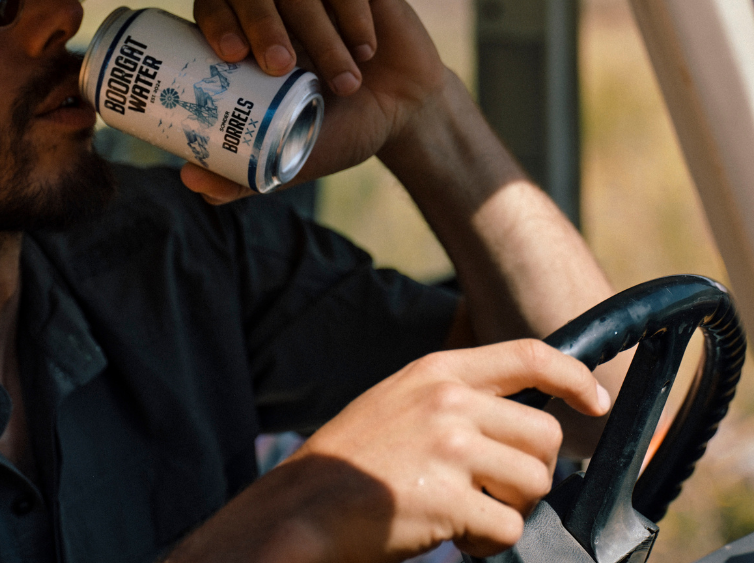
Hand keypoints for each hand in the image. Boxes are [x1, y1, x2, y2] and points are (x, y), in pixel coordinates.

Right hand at [168, 339, 610, 562]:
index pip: (528, 355)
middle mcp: (450, 401)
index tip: (594, 401)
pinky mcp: (449, 498)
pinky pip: (507, 528)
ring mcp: (450, 447)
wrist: (306, 502)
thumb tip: (519, 418)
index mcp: (438, 371)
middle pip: (544, 436)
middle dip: (531, 472)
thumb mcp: (402, 399)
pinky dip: (488, 544)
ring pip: (534, 484)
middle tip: (494, 490)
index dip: (572, 377)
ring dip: (510, 510)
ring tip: (466, 513)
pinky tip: (452, 536)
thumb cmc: (356, 457)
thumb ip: (455, 397)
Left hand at [186, 0, 444, 201]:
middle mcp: (275, 7)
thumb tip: (190, 180)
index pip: (212, 4)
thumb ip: (243, 173)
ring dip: (322, 41)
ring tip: (345, 86)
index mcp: (246, 38)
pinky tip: (366, 51)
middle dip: (260, 23)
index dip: (214, 18)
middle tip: (280, 66)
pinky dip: (353, 15)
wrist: (402, 120)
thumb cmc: (336, 129)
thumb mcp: (289, 157)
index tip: (230, 55)